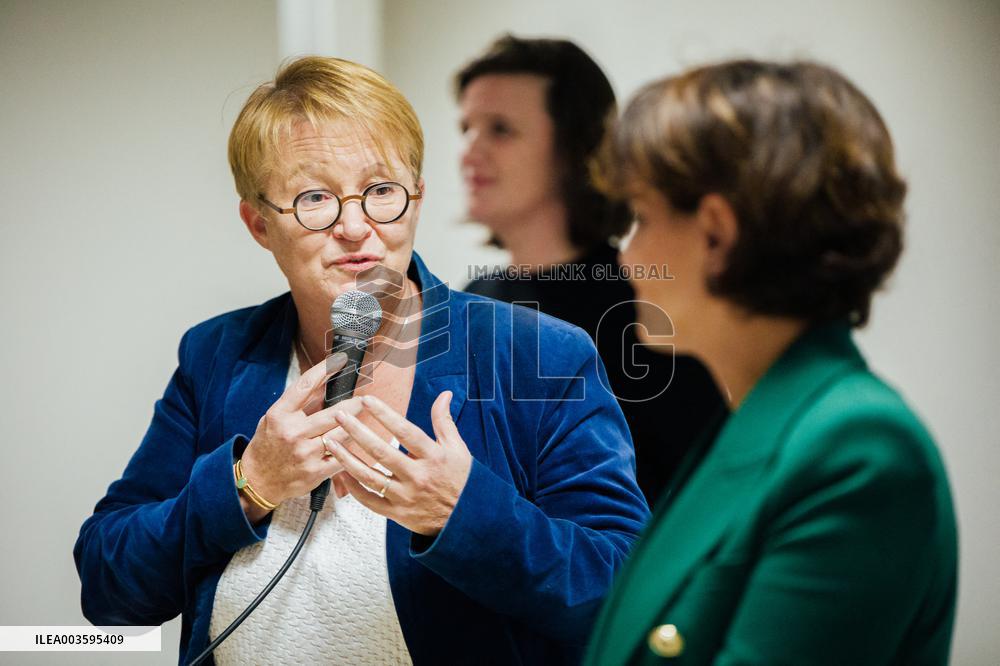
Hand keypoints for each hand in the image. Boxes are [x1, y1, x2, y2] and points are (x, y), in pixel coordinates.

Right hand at [240, 352, 362, 508]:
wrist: (258, 480)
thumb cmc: (268, 445)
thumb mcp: (275, 418)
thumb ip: (299, 402)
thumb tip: (325, 383)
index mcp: (280, 415)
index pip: (305, 386)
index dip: (324, 370)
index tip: (340, 361)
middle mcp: (292, 432)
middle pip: (332, 414)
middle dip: (353, 405)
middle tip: (364, 400)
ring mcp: (305, 453)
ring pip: (341, 434)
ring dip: (355, 426)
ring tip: (363, 420)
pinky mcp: (315, 472)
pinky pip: (342, 457)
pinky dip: (351, 449)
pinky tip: (357, 443)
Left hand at [329, 391, 472, 535]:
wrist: (466, 520)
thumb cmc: (461, 481)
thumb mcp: (458, 448)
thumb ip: (445, 421)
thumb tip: (444, 395)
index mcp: (434, 457)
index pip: (405, 432)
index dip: (385, 414)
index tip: (367, 400)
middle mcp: (418, 476)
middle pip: (381, 452)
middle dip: (357, 431)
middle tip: (339, 416)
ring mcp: (405, 496)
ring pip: (369, 476)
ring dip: (347, 458)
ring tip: (330, 442)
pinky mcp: (397, 513)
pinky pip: (370, 500)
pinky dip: (353, 487)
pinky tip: (340, 472)